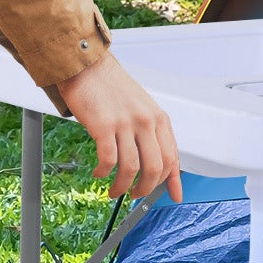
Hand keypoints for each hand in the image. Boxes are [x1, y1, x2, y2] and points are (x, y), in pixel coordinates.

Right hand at [56, 50, 183, 203]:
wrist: (87, 67)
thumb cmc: (112, 87)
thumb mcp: (141, 107)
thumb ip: (150, 132)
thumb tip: (154, 160)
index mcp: (158, 118)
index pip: (173, 156)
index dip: (173, 181)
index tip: (174, 195)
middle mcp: (146, 121)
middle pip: (154, 168)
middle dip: (145, 189)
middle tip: (135, 194)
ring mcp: (126, 123)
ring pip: (131, 169)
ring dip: (122, 186)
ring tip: (114, 190)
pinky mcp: (104, 126)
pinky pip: (109, 160)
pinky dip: (104, 173)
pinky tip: (99, 173)